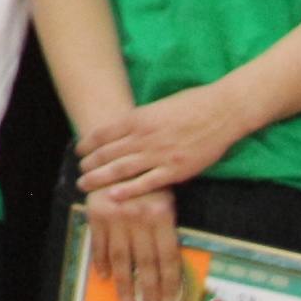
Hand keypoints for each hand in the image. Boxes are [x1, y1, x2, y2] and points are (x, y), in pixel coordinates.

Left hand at [75, 87, 246, 202]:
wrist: (222, 112)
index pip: (103, 133)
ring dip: (99, 178)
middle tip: (79, 171)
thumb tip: (121, 130)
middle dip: (89, 163)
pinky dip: (128, 191)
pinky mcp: (175, 170)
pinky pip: (146, 183)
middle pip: (107, 153)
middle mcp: (144, 137)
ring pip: (120, 169)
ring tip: (85, 184)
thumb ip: (139, 119)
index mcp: (139, 118)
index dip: (87, 143)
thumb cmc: (192, 104)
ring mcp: (159, 155)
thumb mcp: (158, 106)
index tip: (79, 150)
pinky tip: (113, 196)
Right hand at [84, 182, 184, 300]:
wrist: (116, 151)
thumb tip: (170, 262)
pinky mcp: (96, 214)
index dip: (170, 281)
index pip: (168, 257)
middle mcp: (139, 218)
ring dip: (124, 283)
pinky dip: (101, 262)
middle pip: (145, 262)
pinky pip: (99, 244)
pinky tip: (105, 276)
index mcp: (161, 214)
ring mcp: (116, 217)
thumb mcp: (164, 196)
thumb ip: (166, 225)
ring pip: (120, 258)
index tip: (171, 300)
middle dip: (149, 289)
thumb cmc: (147, 176)